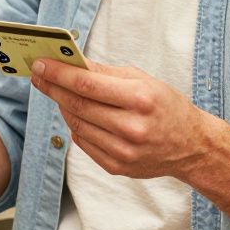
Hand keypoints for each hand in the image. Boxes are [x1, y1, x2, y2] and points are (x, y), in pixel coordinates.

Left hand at [31, 58, 211, 180]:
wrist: (191, 146)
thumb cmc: (166, 106)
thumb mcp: (143, 79)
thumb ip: (105, 72)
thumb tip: (71, 62)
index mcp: (140, 99)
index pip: (87, 85)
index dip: (59, 73)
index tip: (40, 64)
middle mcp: (131, 127)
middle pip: (78, 105)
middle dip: (53, 87)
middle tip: (38, 74)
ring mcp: (123, 151)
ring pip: (77, 124)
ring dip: (61, 105)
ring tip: (54, 90)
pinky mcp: (117, 167)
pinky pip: (83, 142)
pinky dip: (74, 125)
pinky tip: (73, 112)